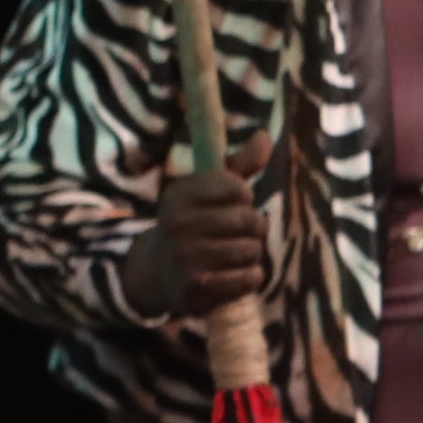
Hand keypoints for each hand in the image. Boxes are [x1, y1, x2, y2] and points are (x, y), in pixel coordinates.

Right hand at [115, 131, 275, 320]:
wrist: (158, 272)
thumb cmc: (194, 224)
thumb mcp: (208, 192)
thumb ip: (239, 165)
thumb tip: (264, 135)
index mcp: (179, 194)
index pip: (236, 187)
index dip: (243, 197)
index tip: (230, 204)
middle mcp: (178, 223)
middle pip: (250, 220)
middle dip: (253, 228)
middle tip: (236, 234)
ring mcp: (186, 256)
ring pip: (252, 250)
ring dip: (251, 254)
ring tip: (233, 255)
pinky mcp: (197, 287)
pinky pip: (249, 278)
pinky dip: (250, 277)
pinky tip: (234, 275)